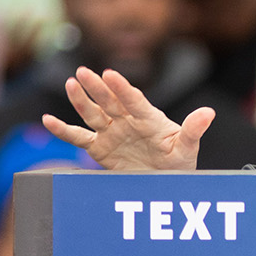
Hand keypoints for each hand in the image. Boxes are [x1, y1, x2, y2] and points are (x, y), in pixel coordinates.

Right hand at [45, 67, 212, 171]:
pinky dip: (63, 131)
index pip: (134, 100)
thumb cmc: (178, 163)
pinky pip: (78, 138)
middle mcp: (127, 121)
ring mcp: (111, 133)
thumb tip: (209, 113)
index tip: (111, 74)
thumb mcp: (187, 148)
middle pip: (109, 101)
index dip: (122, 88)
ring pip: (93, 114)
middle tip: (84, 72)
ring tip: (70, 84)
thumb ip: (193, 130)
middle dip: (97, 87)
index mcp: (148, 118)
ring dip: (80, 100)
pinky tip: (47, 120)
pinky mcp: (99, 148)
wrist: (164, 183)